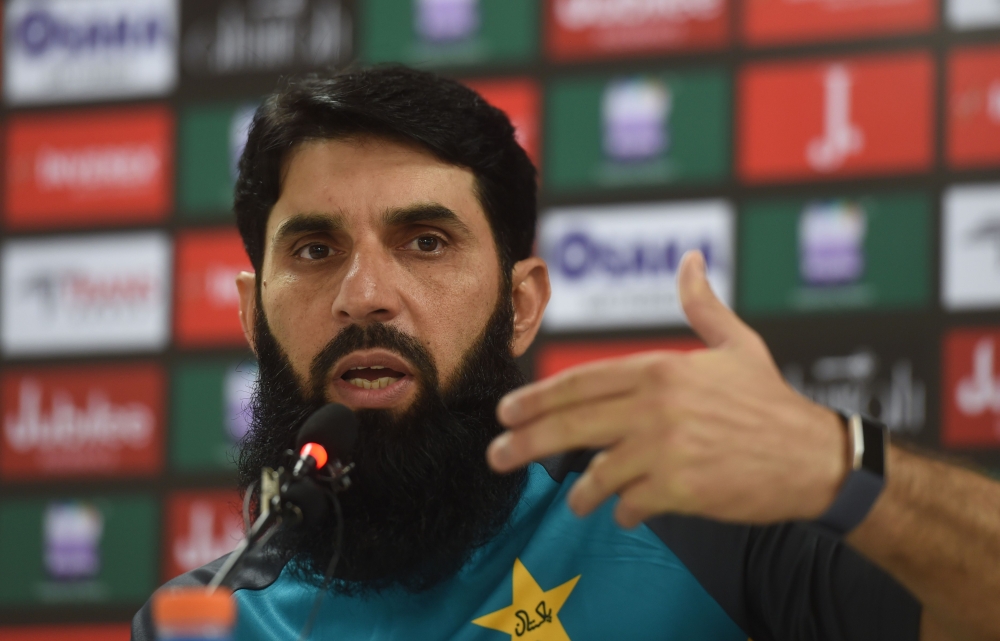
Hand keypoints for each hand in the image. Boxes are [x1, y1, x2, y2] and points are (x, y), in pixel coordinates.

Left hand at [488, 251, 847, 527]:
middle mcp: (655, 408)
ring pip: (596, 473)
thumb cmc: (771, 401)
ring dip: (579, 491)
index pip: (580, 383)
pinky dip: (623, 511)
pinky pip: (629, 504)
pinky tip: (625, 513)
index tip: (507, 411)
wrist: (815, 457)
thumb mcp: (738, 344)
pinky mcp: (679, 489)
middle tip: (496, 455)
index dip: (537, 399)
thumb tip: (690, 259)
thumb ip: (702, 305)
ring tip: (574, 501)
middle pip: (571, 425)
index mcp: (661, 369)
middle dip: (525, 442)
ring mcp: (665, 450)